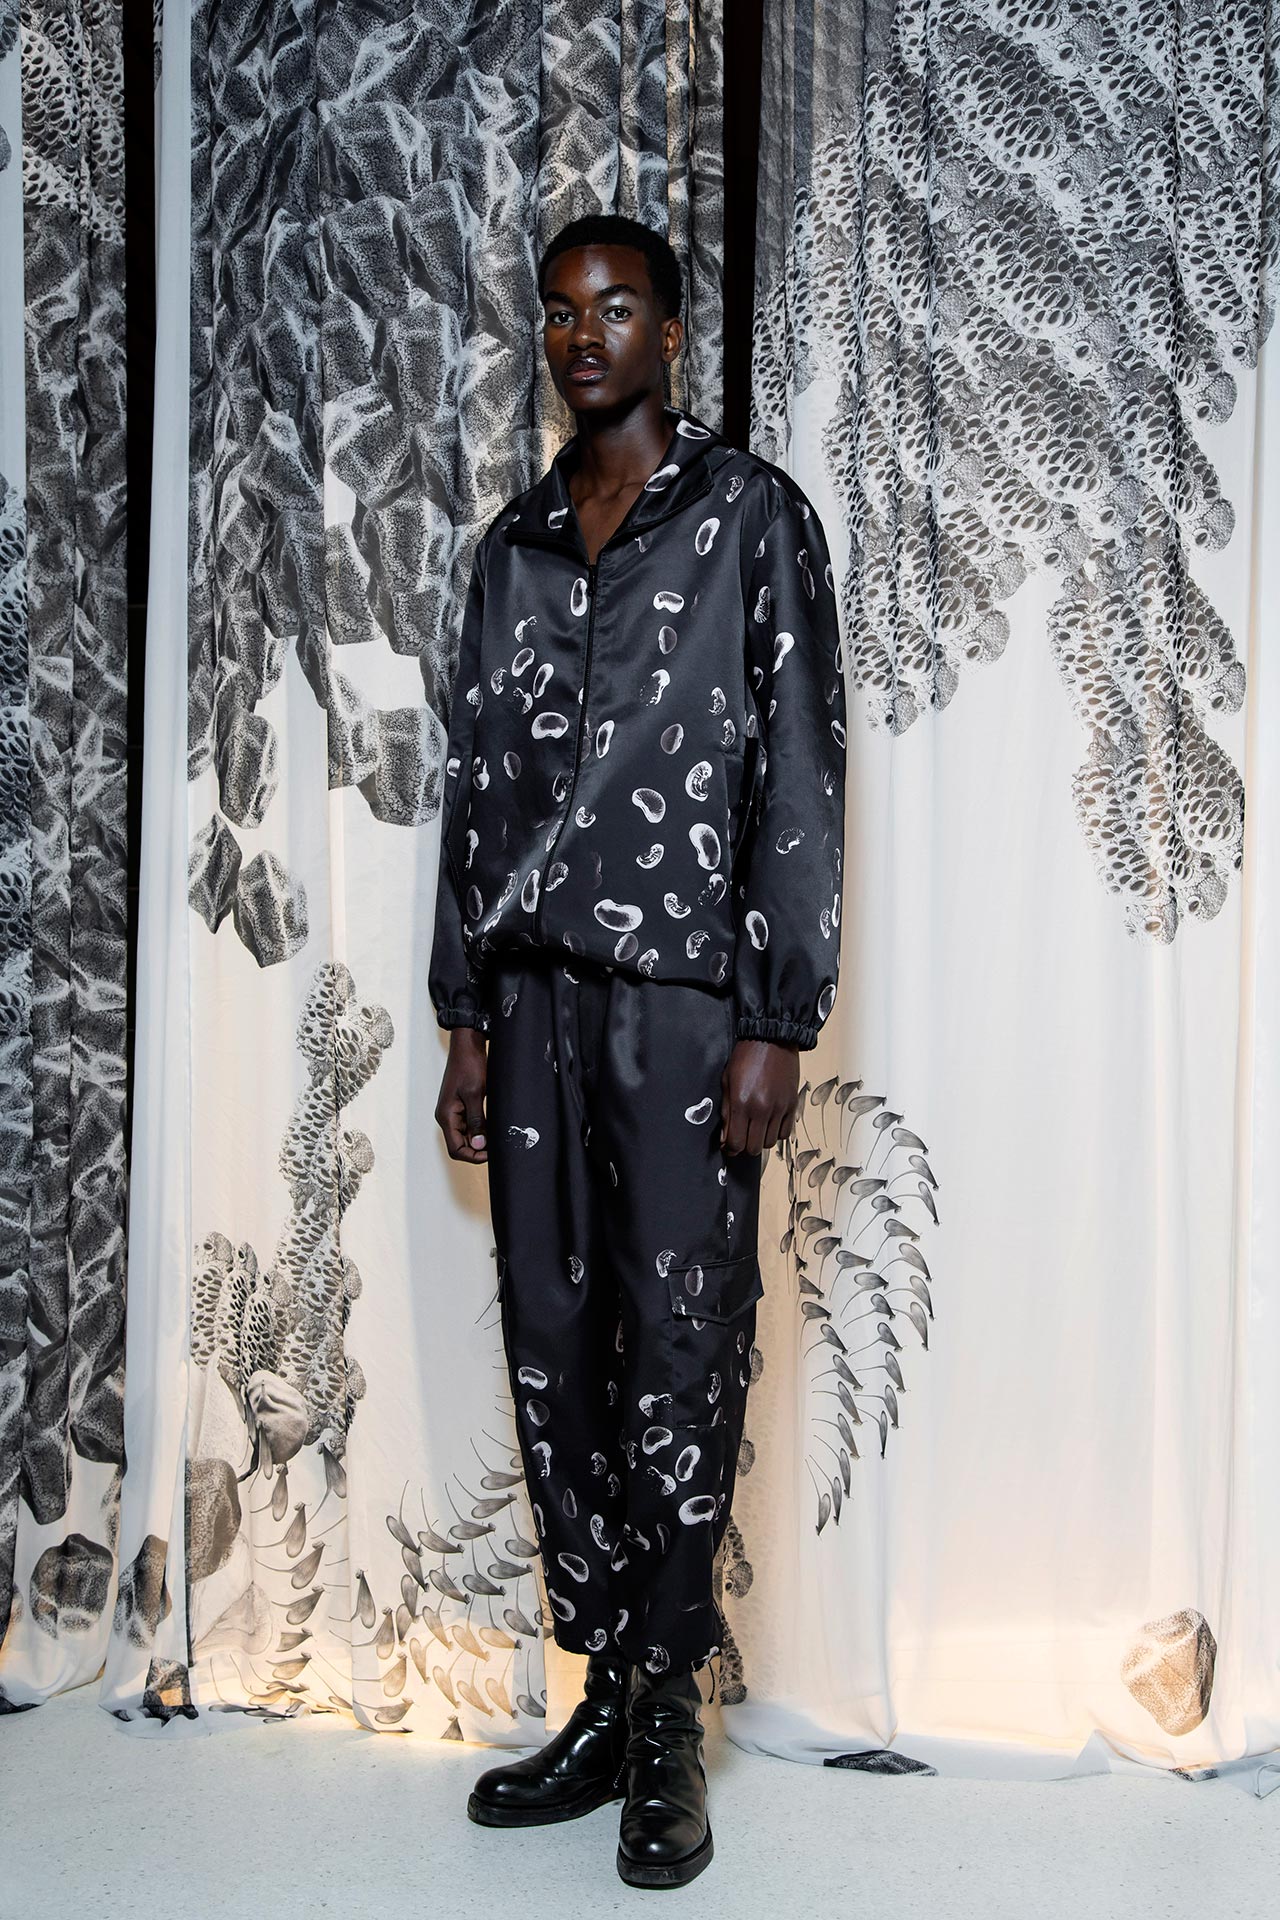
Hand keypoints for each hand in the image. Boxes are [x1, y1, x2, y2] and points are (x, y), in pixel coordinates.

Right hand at [435, 1026, 489, 1161]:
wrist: (467, 1047)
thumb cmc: (468, 1065)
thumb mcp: (475, 1094)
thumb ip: (476, 1121)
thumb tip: (479, 1144)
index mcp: (446, 1116)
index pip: (456, 1149)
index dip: (473, 1155)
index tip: (491, 1153)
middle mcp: (447, 1117)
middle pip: (460, 1145)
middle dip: (478, 1149)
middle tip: (497, 1146)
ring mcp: (453, 1112)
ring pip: (465, 1136)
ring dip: (480, 1139)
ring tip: (497, 1136)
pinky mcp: (460, 1106)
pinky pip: (469, 1125)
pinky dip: (481, 1129)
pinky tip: (493, 1126)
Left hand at [720, 1037, 799, 1155]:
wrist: (772, 1039)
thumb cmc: (746, 1057)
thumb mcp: (727, 1082)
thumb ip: (726, 1113)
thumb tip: (725, 1138)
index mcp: (742, 1103)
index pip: (736, 1142)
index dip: (730, 1148)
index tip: (728, 1145)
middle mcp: (762, 1109)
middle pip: (754, 1148)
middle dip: (745, 1146)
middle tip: (741, 1136)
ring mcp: (780, 1108)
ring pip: (770, 1143)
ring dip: (761, 1139)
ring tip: (755, 1128)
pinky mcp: (792, 1105)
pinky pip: (785, 1133)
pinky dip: (776, 1132)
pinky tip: (769, 1122)